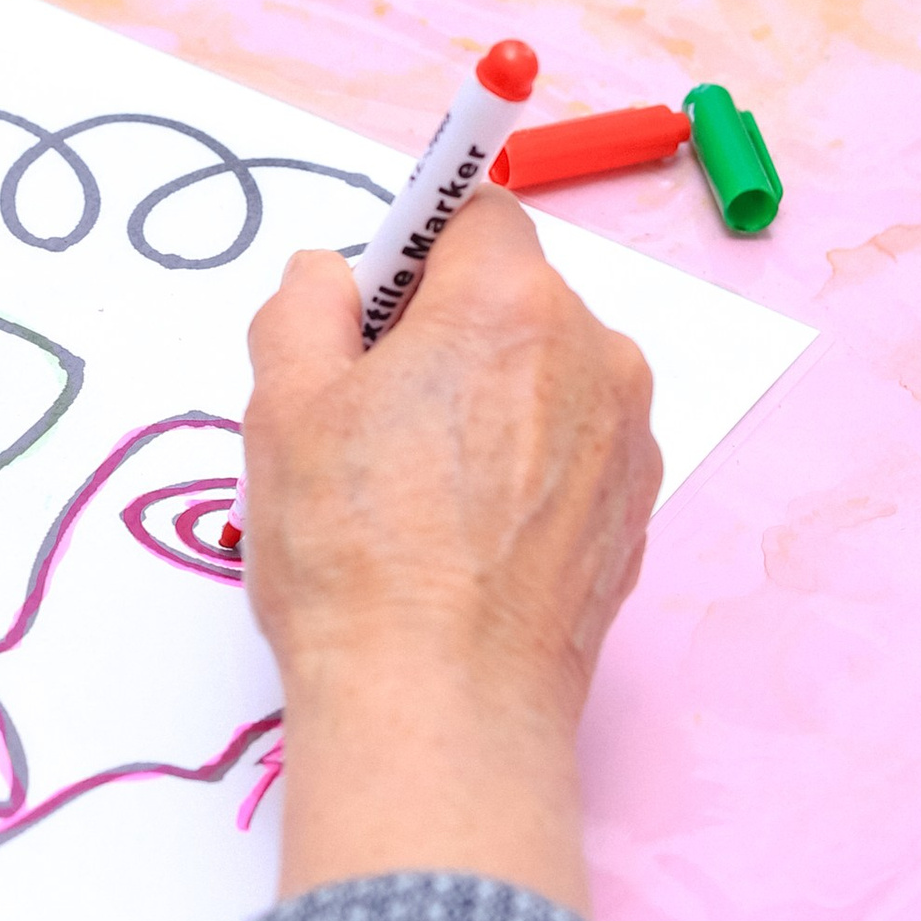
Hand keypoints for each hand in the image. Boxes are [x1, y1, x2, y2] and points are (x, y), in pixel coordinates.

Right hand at [241, 191, 658, 909]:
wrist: (442, 706)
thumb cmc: (358, 561)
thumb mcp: (282, 406)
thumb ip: (303, 306)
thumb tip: (329, 278)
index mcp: (509, 302)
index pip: (473, 215)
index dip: (411, 256)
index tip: (372, 310)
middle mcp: (593, 352)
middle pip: (514, 299)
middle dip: (447, 334)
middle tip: (373, 416)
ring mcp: (627, 436)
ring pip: (546, 377)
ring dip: (490, 403)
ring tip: (419, 493)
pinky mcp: (637, 509)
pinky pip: (573, 448)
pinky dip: (526, 469)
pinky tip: (466, 536)